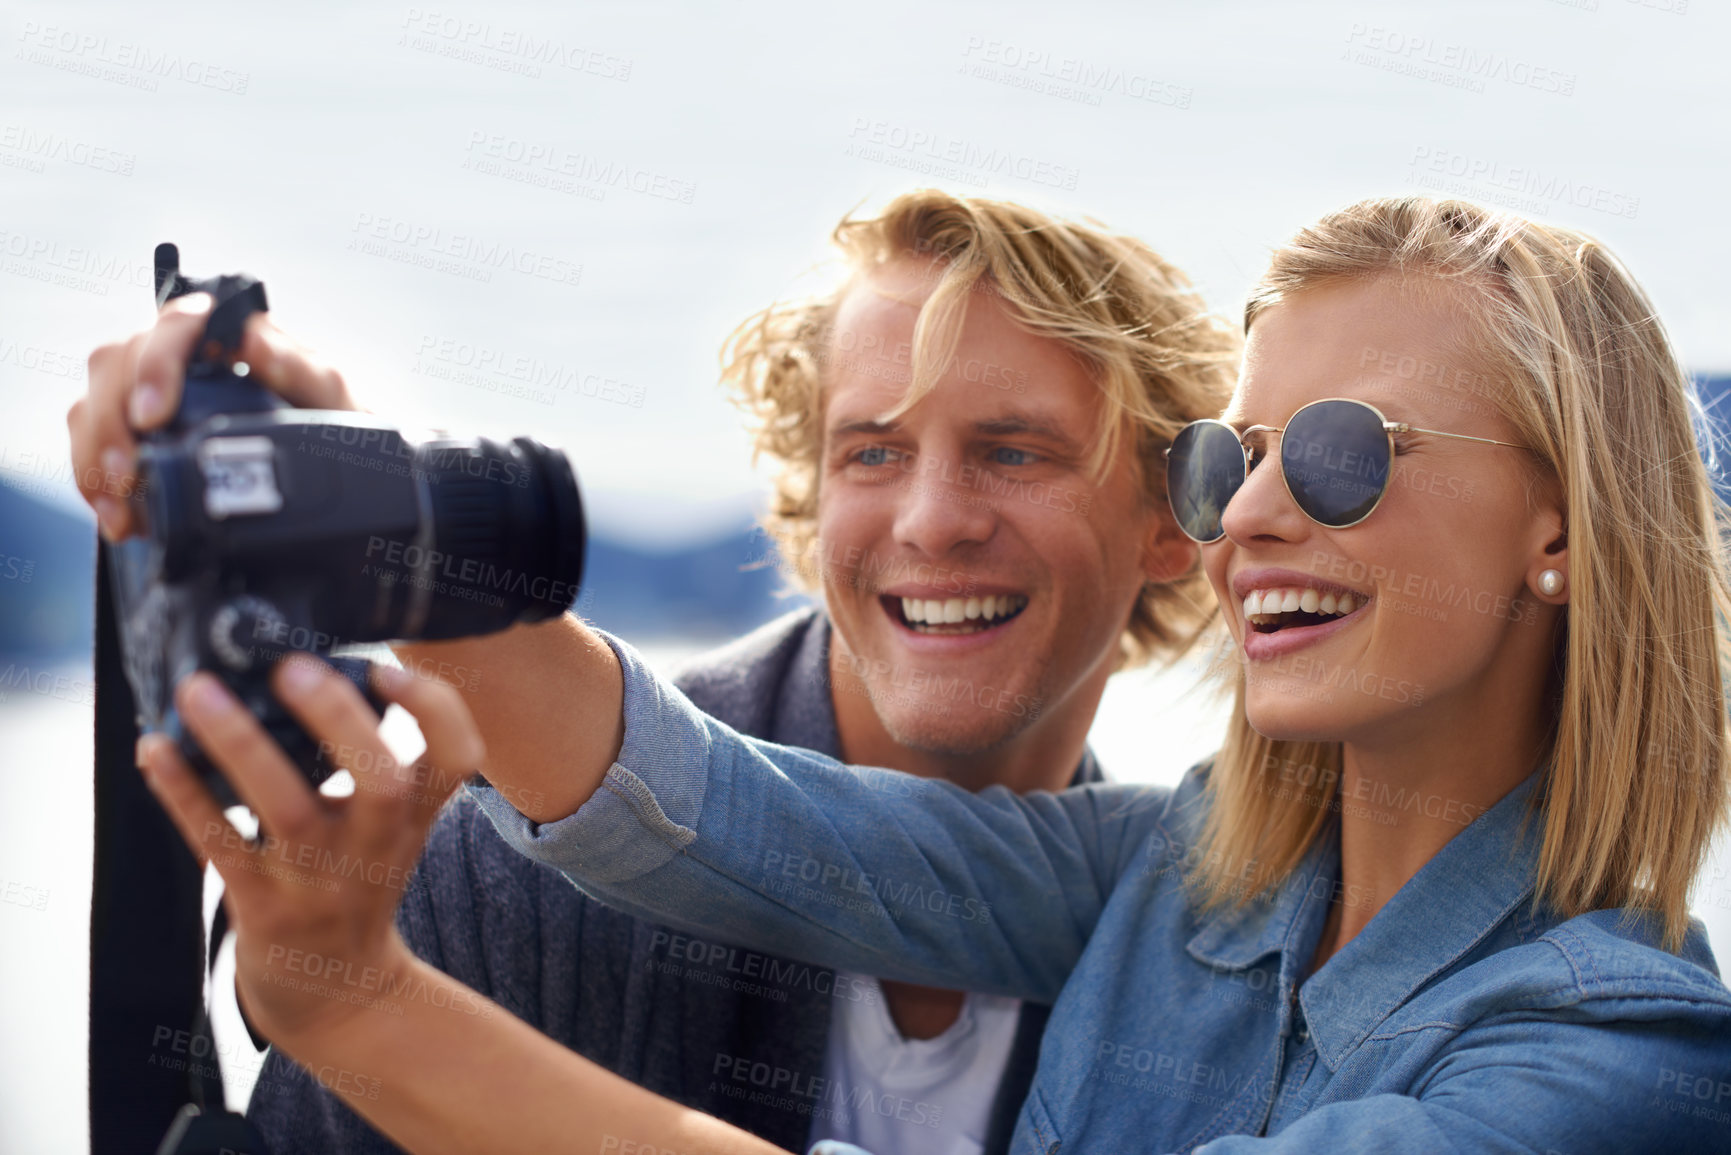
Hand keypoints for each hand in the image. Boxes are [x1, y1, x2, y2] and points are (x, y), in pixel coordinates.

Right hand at [69, 292, 361, 540]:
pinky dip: (96, 483)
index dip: (155, 364)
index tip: (155, 414)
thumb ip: (302, 368)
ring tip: (120, 502)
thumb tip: (253, 341)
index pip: (174, 324)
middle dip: (112, 420)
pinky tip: (118, 516)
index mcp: (224, 335)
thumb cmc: (333, 423)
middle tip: (128, 470)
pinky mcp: (135, 437)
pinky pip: (92, 447)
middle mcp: (178, 359)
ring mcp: (150, 397)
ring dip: (96, 455)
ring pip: (93, 405)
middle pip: (116, 364)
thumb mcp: (333, 399)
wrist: (338, 478)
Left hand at [136, 656, 483, 1054]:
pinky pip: (219, 844)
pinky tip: (154, 749)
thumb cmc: (357, 883)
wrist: (338, 992)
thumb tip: (300, 665)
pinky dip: (183, 793)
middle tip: (292, 666)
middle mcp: (376, 846)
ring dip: (242, 744)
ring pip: (288, 809)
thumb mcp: (392, 827)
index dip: (434, 708)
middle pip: (382, 782)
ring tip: (201, 689)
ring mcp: (320, 880)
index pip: (458, 758)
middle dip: (339, 719)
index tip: (386, 667)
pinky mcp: (263, 906)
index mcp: (415, 817)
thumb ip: (369, 760)